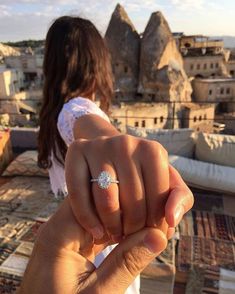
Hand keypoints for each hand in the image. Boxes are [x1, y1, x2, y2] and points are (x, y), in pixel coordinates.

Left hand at [19, 198, 166, 293]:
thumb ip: (126, 264)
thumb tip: (158, 236)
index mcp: (60, 232)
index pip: (95, 195)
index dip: (124, 199)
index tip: (150, 214)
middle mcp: (60, 226)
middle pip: (97, 199)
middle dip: (126, 207)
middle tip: (152, 221)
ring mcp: (66, 234)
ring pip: (99, 211)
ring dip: (122, 219)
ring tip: (146, 228)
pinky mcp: (72, 243)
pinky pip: (97, 226)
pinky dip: (116, 230)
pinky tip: (132, 237)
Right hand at [65, 134, 193, 240]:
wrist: (109, 153)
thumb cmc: (141, 174)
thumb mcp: (165, 183)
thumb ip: (179, 199)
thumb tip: (172, 219)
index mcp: (153, 151)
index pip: (159, 199)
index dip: (155, 223)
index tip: (149, 233)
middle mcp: (127, 143)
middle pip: (133, 201)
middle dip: (134, 229)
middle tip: (131, 238)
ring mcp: (100, 145)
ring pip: (106, 199)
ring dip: (112, 226)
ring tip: (115, 235)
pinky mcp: (77, 149)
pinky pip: (78, 192)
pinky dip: (87, 218)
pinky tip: (96, 231)